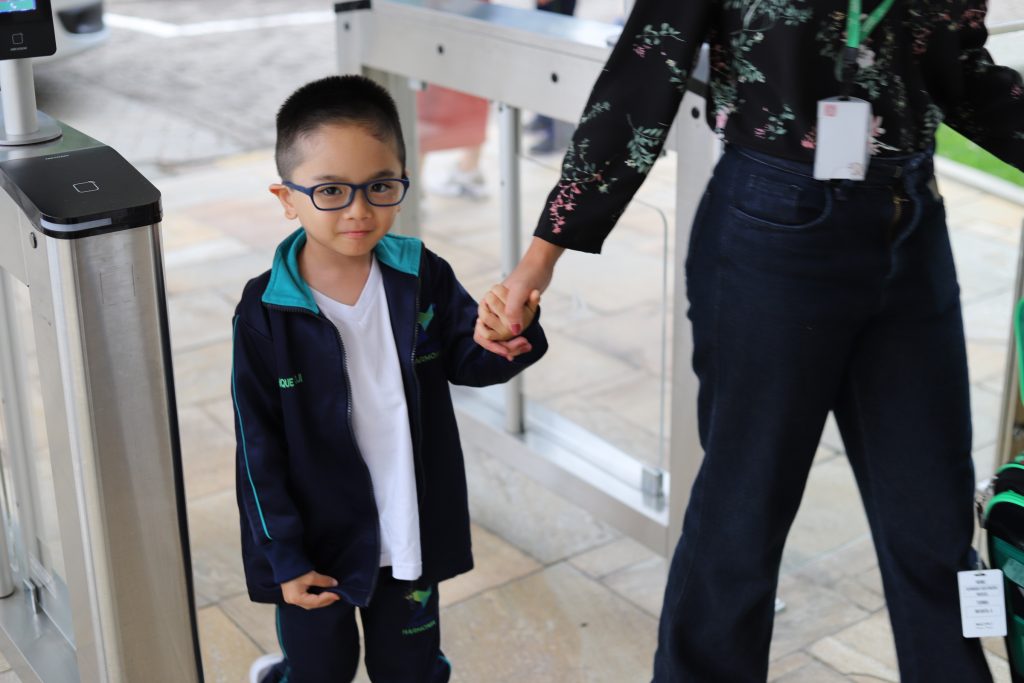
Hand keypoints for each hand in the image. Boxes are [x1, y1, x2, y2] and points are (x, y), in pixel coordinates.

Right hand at [281, 570, 340, 609]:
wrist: (285, 564)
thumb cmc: (296, 570)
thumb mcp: (311, 575)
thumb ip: (324, 581)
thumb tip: (335, 584)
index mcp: (296, 598)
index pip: (316, 601)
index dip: (328, 598)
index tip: (338, 594)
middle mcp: (293, 601)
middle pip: (312, 605)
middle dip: (325, 601)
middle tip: (336, 596)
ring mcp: (292, 599)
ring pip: (309, 604)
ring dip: (320, 601)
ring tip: (330, 596)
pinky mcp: (293, 595)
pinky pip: (306, 600)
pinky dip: (315, 598)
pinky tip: (321, 595)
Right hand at [473, 238, 562, 357]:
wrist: (539, 266)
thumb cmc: (528, 275)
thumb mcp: (521, 291)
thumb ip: (513, 310)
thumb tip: (513, 332)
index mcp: (487, 304)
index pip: (483, 333)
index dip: (495, 345)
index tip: (510, 352)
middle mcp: (491, 310)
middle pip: (491, 338)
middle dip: (506, 346)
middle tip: (524, 345)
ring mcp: (501, 313)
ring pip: (500, 338)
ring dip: (512, 345)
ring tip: (526, 346)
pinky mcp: (511, 314)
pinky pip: (509, 333)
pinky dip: (516, 340)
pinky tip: (525, 344)